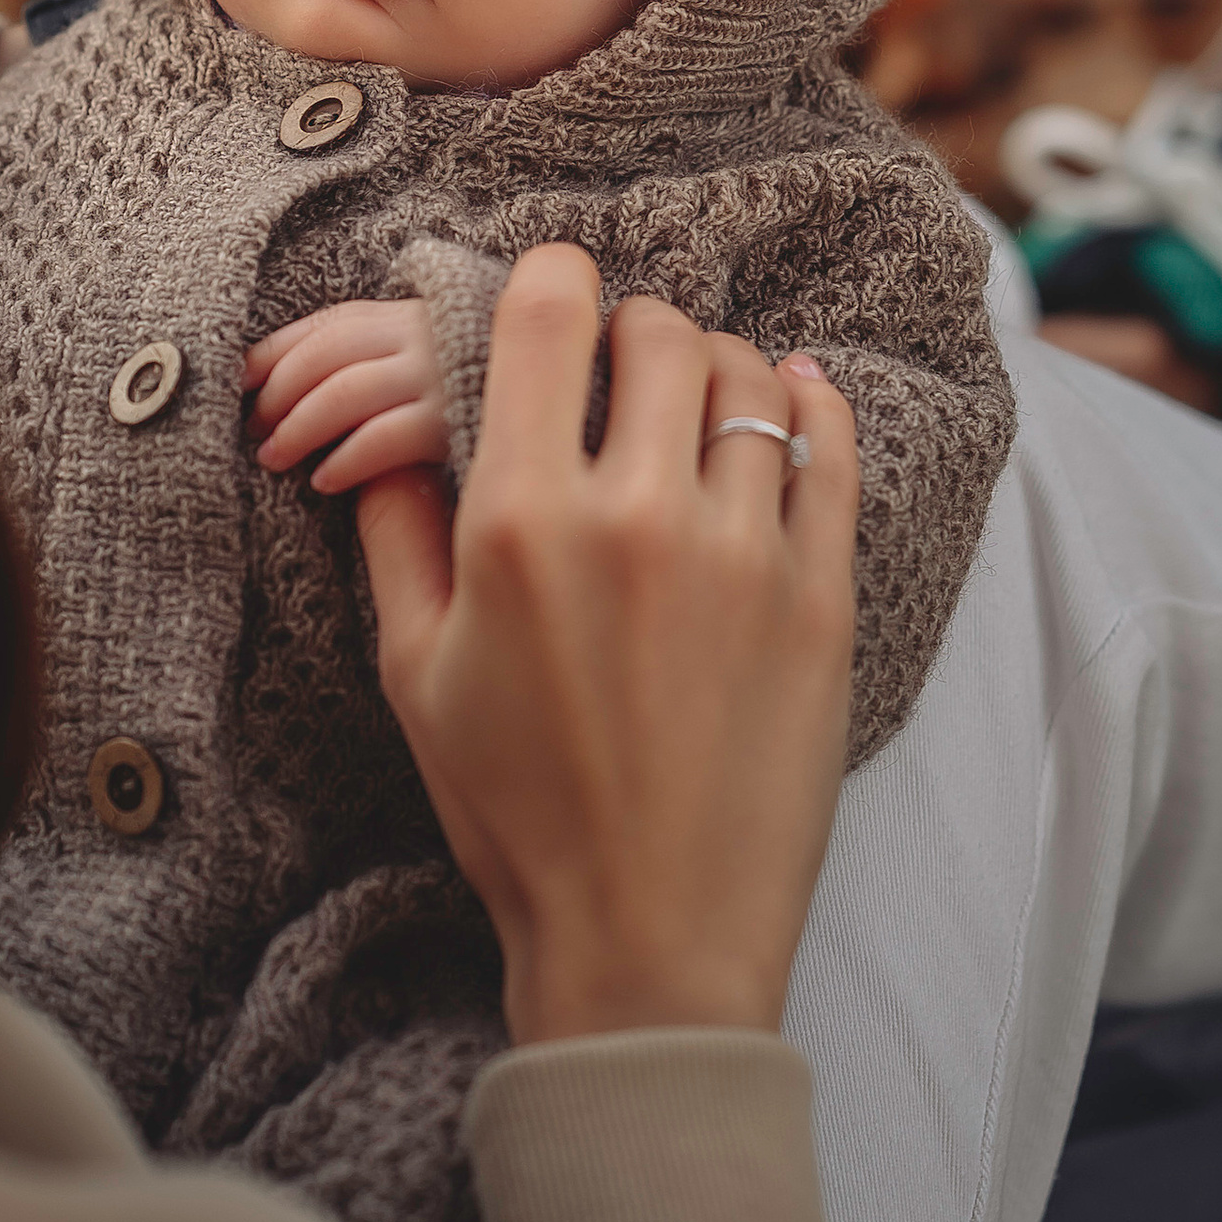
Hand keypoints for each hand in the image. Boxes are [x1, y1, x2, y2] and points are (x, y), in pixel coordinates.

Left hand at [245, 298, 448, 493]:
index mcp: (400, 317)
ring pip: (345, 392)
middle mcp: (416, 334)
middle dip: (278, 393)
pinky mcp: (450, 420)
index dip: (272, 353)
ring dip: (298, 429)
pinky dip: (346, 459)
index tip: (239, 382)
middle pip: (325, 353)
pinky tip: (323, 481)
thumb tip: (275, 379)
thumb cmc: (457, 394)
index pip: (323, 325)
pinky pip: (384, 438)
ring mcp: (435, 373)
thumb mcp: (417, 361)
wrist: (548, 417)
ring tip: (272, 458)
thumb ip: (368, 359)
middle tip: (253, 430)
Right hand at [355, 246, 854, 1045]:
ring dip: (714, 369)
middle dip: (631, 332)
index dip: (546, 284)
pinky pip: (831, 448)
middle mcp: (634, 515)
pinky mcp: (821, 596)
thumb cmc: (517, 814)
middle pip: (654, 332)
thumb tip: (390, 435)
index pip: (544, 314)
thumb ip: (397, 533)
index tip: (550, 302)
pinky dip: (811, 402)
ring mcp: (742, 552)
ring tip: (693, 406)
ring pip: (746, 378)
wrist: (649, 936)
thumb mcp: (416, 673)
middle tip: (619, 371)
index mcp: (518, 522)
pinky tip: (792, 398)